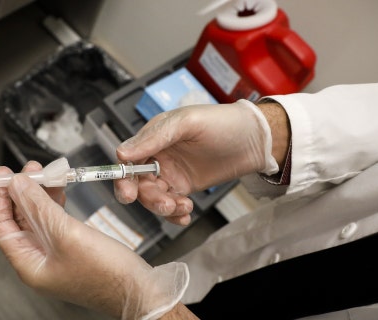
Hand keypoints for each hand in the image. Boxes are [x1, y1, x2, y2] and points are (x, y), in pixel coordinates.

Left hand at [0, 161, 188, 318]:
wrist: (139, 289)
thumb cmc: (106, 274)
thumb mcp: (67, 233)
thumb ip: (39, 207)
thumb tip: (17, 185)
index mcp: (29, 264)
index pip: (1, 226)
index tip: (2, 174)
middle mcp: (38, 261)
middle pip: (19, 219)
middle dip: (22, 191)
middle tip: (30, 168)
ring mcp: (56, 255)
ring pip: (39, 217)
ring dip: (41, 194)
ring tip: (48, 173)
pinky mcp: (72, 249)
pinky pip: (56, 221)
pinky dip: (56, 203)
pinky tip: (60, 189)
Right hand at [114, 99, 278, 225]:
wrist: (255, 140)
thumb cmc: (223, 123)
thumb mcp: (186, 124)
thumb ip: (154, 138)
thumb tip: (121, 153)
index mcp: (154, 136)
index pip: (127, 159)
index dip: (123, 177)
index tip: (129, 192)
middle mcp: (158, 155)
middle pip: (138, 183)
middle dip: (147, 197)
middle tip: (164, 204)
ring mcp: (171, 172)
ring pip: (153, 197)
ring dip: (163, 207)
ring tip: (182, 207)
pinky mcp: (185, 186)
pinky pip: (170, 205)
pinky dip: (174, 215)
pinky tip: (185, 214)